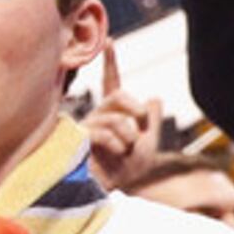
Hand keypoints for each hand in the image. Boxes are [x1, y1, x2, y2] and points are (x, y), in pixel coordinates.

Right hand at [83, 43, 165, 190]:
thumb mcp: (148, 144)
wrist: (112, 192)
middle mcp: (97, 115)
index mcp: (113, 113)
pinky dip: (117, 144)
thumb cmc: (126, 172)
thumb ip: (151, 121)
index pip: (113, 82)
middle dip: (136, 111)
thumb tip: (154, 98)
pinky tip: (114, 154)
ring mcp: (87, 127)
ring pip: (116, 118)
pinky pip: (103, 133)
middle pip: (119, 96)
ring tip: (125, 152)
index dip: (111, 62)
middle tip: (140, 129)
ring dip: (129, 137)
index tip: (110, 41)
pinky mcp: (79, 141)